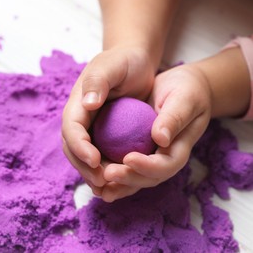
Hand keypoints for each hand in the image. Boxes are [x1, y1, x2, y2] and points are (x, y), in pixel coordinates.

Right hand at [62, 47, 154, 194]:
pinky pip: (100, 156)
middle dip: (83, 167)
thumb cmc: (124, 61)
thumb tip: (88, 104)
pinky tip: (117, 181)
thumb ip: (98, 81)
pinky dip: (104, 170)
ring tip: (109, 187)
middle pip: (72, 148)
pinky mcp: (103, 135)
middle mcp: (80, 119)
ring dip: (92, 173)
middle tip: (102, 181)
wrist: (134, 63)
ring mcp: (90, 128)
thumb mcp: (111, 65)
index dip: (79, 146)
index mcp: (77, 104)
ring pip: (83, 156)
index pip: (71, 129)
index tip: (95, 161)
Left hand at [101, 64, 211, 201]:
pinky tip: (93, 176)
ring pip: (134, 178)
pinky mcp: (136, 153)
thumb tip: (161, 139)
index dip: (148, 166)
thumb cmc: (185, 91)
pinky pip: (123, 168)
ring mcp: (150, 159)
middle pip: (148, 178)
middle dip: (128, 179)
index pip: (165, 165)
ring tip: (98, 188)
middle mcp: (164, 159)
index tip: (129, 159)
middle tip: (107, 174)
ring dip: (117, 186)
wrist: (181, 89)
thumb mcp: (185, 99)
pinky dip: (109, 175)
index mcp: (179, 149)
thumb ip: (174, 118)